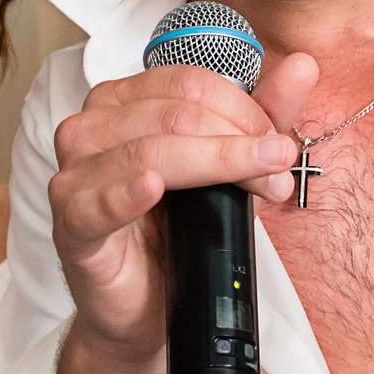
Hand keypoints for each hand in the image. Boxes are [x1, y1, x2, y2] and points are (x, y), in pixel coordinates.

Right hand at [48, 55, 316, 358]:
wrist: (145, 307)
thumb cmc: (176, 233)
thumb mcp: (229, 166)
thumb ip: (263, 114)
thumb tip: (302, 66)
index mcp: (123, 101)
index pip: (188, 83)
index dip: (243, 110)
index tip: (278, 145)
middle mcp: (92, 127)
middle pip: (174, 115)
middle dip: (238, 144)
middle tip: (277, 174)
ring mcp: (75, 173)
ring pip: (150, 151)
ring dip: (215, 167)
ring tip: (259, 190)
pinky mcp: (71, 222)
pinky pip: (96, 201)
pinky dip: (126, 193)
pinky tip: (151, 188)